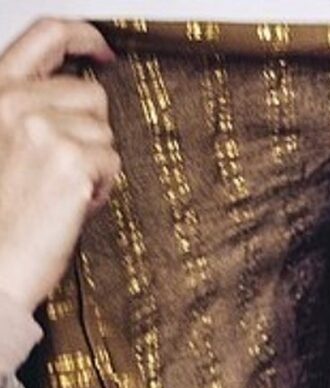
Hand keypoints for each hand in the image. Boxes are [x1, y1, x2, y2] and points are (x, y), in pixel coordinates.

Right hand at [0, 19, 116, 313]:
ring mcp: (42, 128)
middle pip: (91, 94)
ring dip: (95, 164)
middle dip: (89, 133)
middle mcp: (13, 102)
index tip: (102, 51)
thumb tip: (80, 90)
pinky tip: (70, 206)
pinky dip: (102, 189)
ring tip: (60, 191)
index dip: (84, 35)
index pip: (45, 34)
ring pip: (106, 132)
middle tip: (62, 171)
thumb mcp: (2, 144)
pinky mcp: (71, 159)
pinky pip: (113, 162)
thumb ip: (29, 111)